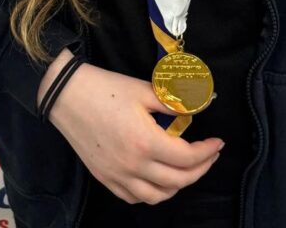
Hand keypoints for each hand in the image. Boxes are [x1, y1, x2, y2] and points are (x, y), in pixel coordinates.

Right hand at [46, 60, 223, 203]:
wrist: (66, 96)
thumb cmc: (106, 89)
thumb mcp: (144, 90)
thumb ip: (173, 102)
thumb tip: (198, 106)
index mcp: (146, 142)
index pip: (187, 158)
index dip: (207, 152)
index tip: (218, 143)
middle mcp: (133, 166)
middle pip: (177, 181)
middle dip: (200, 170)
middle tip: (210, 155)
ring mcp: (117, 176)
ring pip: (157, 196)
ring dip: (178, 186)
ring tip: (187, 169)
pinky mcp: (104, 179)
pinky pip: (134, 197)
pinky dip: (152, 193)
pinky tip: (158, 179)